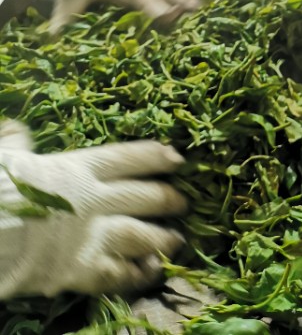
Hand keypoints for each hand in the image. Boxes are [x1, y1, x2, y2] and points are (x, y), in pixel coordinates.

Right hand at [0, 121, 186, 298]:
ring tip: (177, 240)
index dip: (156, 157)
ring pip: (141, 235)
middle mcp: (94, 200)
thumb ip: (18, 143)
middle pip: (144, 196)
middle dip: (168, 199)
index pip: (130, 158)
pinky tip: (152, 271)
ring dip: (163, 238)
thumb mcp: (7, 157)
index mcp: (79, 168)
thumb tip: (14, 128)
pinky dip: (138, 273)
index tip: (177, 158)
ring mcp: (92, 236)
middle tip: (184, 202)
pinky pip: (119, 274)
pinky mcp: (82, 270)